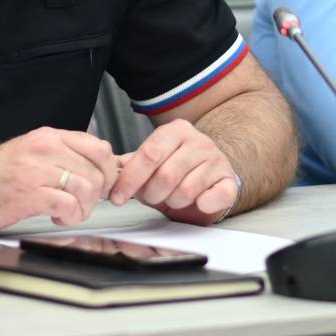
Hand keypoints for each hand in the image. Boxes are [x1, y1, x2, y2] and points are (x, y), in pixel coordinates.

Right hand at [0, 127, 117, 231]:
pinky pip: (68, 205)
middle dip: (97, 194)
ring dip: (84, 208)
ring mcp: (37, 171)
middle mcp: (45, 150)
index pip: (98, 147)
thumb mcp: (30, 152)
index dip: (109, 169)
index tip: (104, 184)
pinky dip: (70, 216)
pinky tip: (58, 216)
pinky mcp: (29, 195)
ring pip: (86, 188)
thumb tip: (94, 165)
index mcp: (47, 137)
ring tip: (69, 211)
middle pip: (97, 171)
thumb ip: (60, 154)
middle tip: (84, 203)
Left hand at [109, 119, 237, 225]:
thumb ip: (129, 164)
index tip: (117, 197)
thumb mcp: (151, 163)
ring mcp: (216, 160)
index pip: (149, 154)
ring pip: (186, 190)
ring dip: (174, 201)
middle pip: (166, 175)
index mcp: (175, 131)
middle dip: (152, 194)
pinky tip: (199, 202)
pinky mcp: (230, 181)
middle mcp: (198, 141)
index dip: (130, 179)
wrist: (211, 176)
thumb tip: (106, 167)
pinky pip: (215, 196)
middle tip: (151, 197)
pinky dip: (204, 204)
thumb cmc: (176, 170)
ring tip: (173, 197)